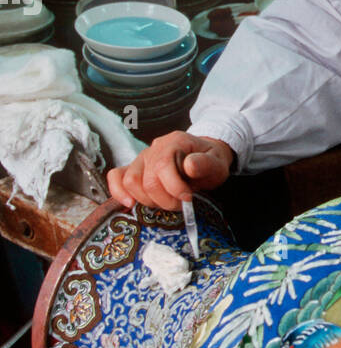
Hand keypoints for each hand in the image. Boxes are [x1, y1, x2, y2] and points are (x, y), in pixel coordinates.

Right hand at [106, 132, 234, 209]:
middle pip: (147, 179)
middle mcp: (154, 148)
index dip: (174, 188)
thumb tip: (189, 165)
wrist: (205, 158)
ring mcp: (141, 158)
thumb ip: (205, 163)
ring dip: (148, 200)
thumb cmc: (210, 161)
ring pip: (130, 181)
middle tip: (180, 205)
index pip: (162, 166)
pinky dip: (118, 191)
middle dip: (164, 199)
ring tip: (165, 203)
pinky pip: (116, 176)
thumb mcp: (217, 162)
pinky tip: (130, 204)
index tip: (188, 199)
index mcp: (174, 142)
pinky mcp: (134, 169)